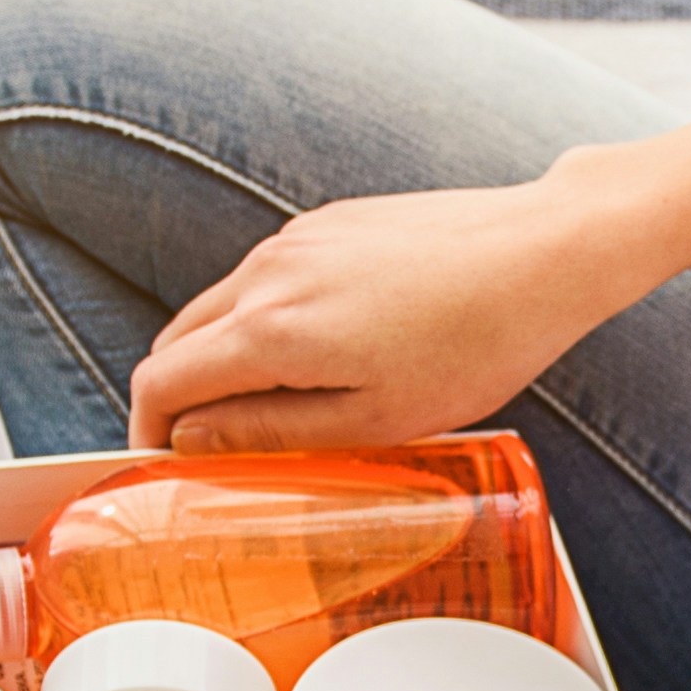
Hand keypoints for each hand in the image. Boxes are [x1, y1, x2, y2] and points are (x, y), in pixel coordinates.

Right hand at [130, 177, 644, 453]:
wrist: (544, 252)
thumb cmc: (476, 343)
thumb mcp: (375, 419)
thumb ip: (271, 432)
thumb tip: (196, 442)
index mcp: (269, 329)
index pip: (159, 380)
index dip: (146, 432)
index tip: (160, 467)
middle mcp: (268, 272)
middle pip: (177, 339)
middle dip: (176, 398)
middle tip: (207, 451)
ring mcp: (297, 239)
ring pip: (220, 306)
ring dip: (221, 357)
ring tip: (268, 409)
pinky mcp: (330, 223)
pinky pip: (267, 277)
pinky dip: (262, 321)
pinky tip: (319, 353)